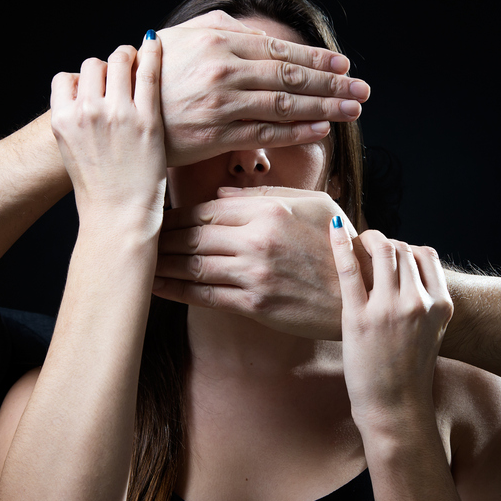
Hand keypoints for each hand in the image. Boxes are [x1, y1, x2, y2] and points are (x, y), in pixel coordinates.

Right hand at [50, 34, 166, 215]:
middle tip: (122, 73)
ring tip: (138, 63)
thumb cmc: (100, 192)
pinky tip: (156, 45)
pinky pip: (147, 72)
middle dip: (107, 67)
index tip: (97, 87)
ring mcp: (116, 113)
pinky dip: (152, 53)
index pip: (65, 78)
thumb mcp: (74, 153)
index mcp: (62, 120)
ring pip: (117, 59)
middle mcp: (85, 111)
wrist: (118, 218)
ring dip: (127, 57)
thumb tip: (89, 101)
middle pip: (92, 64)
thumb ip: (78, 123)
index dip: (82, 80)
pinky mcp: (146, 118)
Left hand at [154, 186, 369, 338]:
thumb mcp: (312, 204)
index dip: (177, 214)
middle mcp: (258, 239)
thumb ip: (262, 195)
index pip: (207, 209)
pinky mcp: (255, 305)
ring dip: (161, 265)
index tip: (156, 216)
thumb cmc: (338, 244)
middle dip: (161, 238)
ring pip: (192, 265)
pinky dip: (176, 291)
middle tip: (135, 238)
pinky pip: (204, 296)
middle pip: (193, 235)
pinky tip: (157, 288)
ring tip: (136, 263)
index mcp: (269, 210)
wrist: (365, 292)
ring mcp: (254, 274)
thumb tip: (217, 197)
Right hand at [155, 11, 370, 165]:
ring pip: (285, 104)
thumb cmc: (154, 74)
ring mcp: (221, 104)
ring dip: (325, 107)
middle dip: (332, 83)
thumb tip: (265, 37)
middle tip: (362, 89)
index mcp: (218, 41)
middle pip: (291, 75)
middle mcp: (224, 70)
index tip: (344, 65)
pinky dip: (297, 131)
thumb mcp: (185, 38)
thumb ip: (225, 33)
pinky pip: (266, 132)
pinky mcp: (216, 135)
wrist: (119, 111)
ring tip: (352, 110)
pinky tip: (322, 130)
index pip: (280, 50)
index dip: (317, 58)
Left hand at [329, 223, 452, 427]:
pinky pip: (350, 269)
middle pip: (402, 250)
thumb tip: (408, 276)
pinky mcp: (359, 317)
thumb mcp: (432, 333)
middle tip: (370, 248)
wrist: (396, 406)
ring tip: (356, 243)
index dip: (407, 249)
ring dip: (367, 240)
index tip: (393, 256)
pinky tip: (334, 229)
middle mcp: (418, 303)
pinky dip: (340, 244)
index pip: (426, 255)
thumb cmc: (409, 371)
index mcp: (440, 305)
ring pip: (381, 251)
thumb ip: (425, 303)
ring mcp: (389, 309)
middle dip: (385, 244)